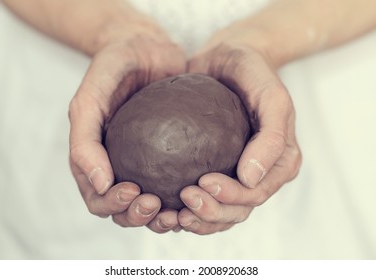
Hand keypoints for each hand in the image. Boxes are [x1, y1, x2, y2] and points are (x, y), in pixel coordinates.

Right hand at [68, 20, 185, 232]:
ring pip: (151, 208)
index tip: (135, 191)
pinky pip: (177, 187)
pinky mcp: (171, 158)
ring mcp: (146, 164)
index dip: (113, 204)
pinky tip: (199, 195)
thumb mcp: (90, 98)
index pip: (98, 198)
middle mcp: (119, 166)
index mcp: (95, 159)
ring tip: (177, 211)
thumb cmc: (113, 69)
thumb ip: (85, 140)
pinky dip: (184, 200)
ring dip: (161, 218)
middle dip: (138, 216)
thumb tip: (100, 184)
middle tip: (157, 204)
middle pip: (124, 211)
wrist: (146, 47)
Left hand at [179, 27, 301, 234]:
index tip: (203, 183)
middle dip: (211, 213)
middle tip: (184, 199)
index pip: (256, 193)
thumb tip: (250, 179)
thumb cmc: (253, 73)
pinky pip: (201, 200)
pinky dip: (185, 211)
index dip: (231, 198)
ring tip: (172, 214)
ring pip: (218, 214)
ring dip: (197, 220)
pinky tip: (166, 208)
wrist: (228, 59)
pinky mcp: (213, 170)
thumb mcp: (272, 97)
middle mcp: (259, 175)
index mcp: (279, 163)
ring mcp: (236, 176)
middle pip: (236, 211)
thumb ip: (271, 137)